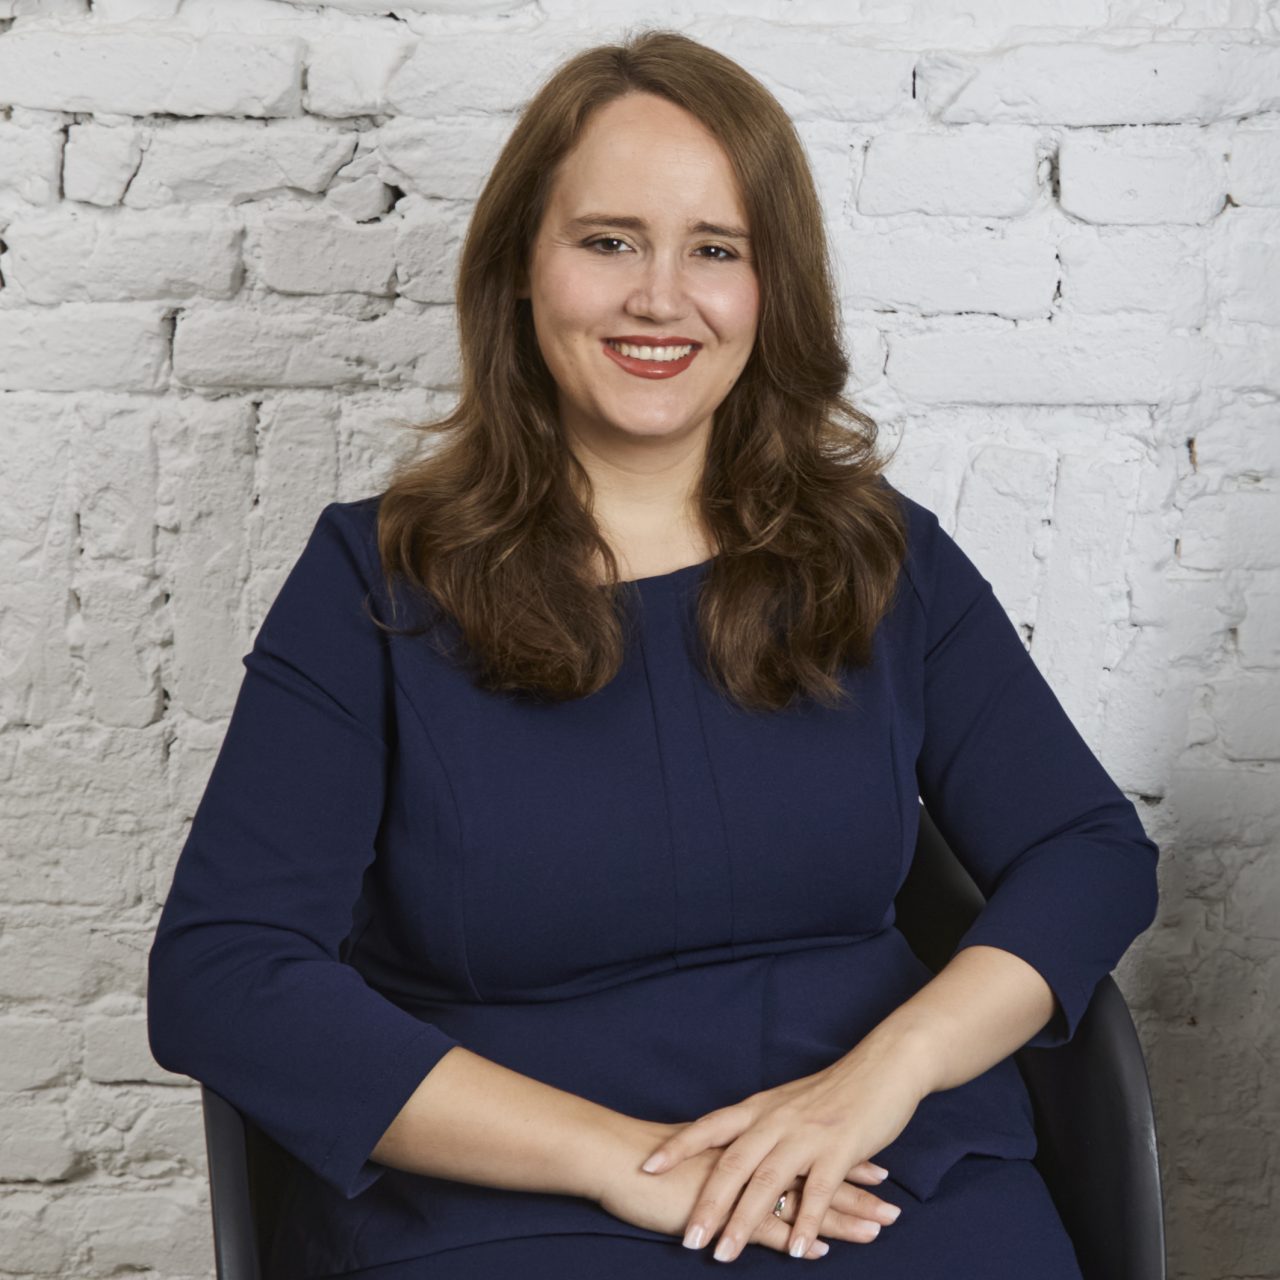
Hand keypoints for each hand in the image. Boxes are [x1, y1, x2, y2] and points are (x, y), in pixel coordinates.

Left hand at [636, 1040, 929, 1261]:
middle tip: (687, 1239)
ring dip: (744, 1223)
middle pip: (732, 1165)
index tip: (646, 1167)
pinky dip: (805, 1223)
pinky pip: (817, 1192)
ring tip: (725, 1255)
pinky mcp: (839, 1149)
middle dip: (707, 1205)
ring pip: (768, 1184)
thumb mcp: (785, 1104)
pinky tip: (796, 1250)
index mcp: (759, 1108)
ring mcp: (806, 1135)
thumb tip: (730, 1151)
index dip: (677, 1147)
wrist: (881, 1068)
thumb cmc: (832, 1091)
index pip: (708, 1127)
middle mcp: (776, 1120)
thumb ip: (759, 1128)